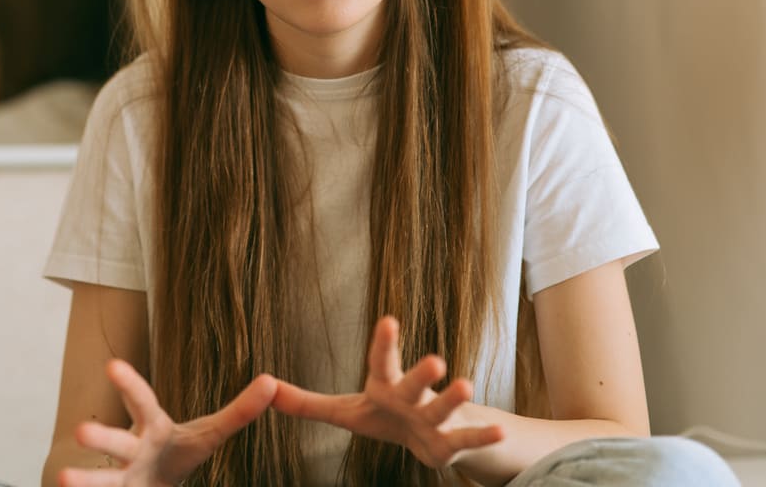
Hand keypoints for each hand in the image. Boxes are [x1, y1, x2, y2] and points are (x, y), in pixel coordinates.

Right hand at [58, 359, 276, 486]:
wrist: (153, 482)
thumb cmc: (178, 450)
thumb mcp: (209, 432)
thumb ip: (239, 411)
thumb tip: (273, 382)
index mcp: (153, 427)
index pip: (142, 401)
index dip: (130, 384)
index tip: (112, 364)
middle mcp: (130, 450)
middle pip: (115, 443)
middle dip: (100, 437)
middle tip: (83, 432)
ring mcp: (119, 479)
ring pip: (100, 481)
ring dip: (83, 480)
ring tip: (64, 480)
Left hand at [272, 316, 503, 468]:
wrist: (429, 437)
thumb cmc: (384, 416)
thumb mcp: (345, 411)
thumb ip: (306, 403)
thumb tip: (264, 389)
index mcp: (384, 386)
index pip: (381, 361)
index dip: (384, 343)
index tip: (389, 319)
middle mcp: (411, 397)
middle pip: (414, 383)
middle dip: (422, 372)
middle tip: (435, 360)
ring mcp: (434, 419)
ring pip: (444, 408)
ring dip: (454, 398)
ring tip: (465, 383)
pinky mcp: (451, 444)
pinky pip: (468, 440)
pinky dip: (483, 438)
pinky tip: (501, 434)